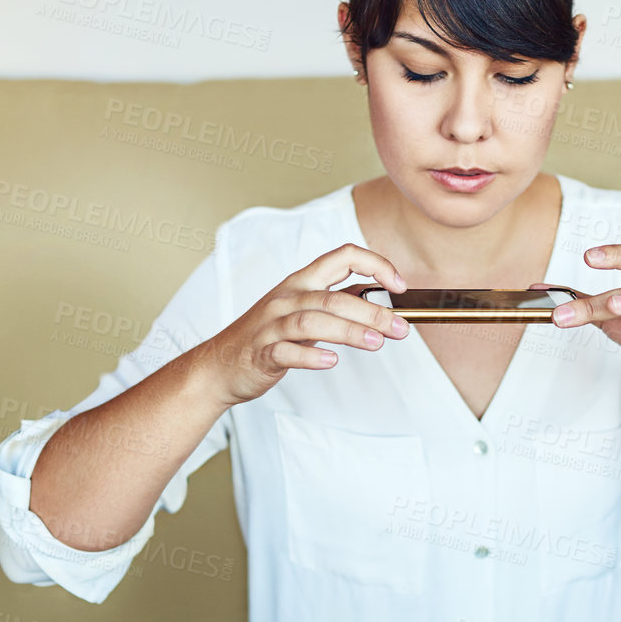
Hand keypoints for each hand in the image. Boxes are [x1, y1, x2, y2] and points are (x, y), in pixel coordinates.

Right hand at [198, 243, 410, 406]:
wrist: (219, 365)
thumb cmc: (266, 336)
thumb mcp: (302, 310)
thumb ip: (335, 302)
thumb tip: (378, 298)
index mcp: (301, 281)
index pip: (342, 256)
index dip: (375, 264)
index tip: (399, 286)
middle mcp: (287, 298)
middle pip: (334, 297)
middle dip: (373, 312)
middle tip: (401, 328)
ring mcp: (272, 325)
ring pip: (313, 321)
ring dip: (349, 331)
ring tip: (377, 343)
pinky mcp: (262, 352)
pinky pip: (286, 351)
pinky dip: (310, 356)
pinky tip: (331, 361)